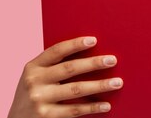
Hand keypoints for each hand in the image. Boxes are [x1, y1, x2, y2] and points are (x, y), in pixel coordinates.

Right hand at [8, 36, 122, 117]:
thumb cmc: (33, 94)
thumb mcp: (34, 77)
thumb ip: (52, 67)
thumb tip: (87, 54)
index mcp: (33, 67)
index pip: (56, 51)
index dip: (75, 44)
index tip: (94, 40)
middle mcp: (34, 81)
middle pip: (70, 68)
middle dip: (94, 63)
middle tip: (112, 60)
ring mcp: (40, 100)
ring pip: (76, 90)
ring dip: (100, 85)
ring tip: (117, 82)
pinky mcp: (46, 117)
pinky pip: (74, 110)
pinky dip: (92, 107)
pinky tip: (106, 104)